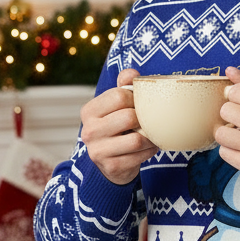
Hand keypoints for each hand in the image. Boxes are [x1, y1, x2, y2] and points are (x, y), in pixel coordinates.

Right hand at [80, 68, 158, 184]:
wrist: (112, 163)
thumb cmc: (117, 128)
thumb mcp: (116, 106)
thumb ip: (124, 86)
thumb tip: (132, 73)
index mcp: (89, 111)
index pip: (119, 95)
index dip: (136, 99)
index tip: (139, 105)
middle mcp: (89, 131)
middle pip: (129, 117)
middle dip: (144, 119)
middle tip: (147, 121)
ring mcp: (98, 151)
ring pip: (137, 139)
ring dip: (150, 137)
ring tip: (151, 135)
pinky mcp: (111, 166)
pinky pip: (140, 155)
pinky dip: (149, 151)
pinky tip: (148, 148)